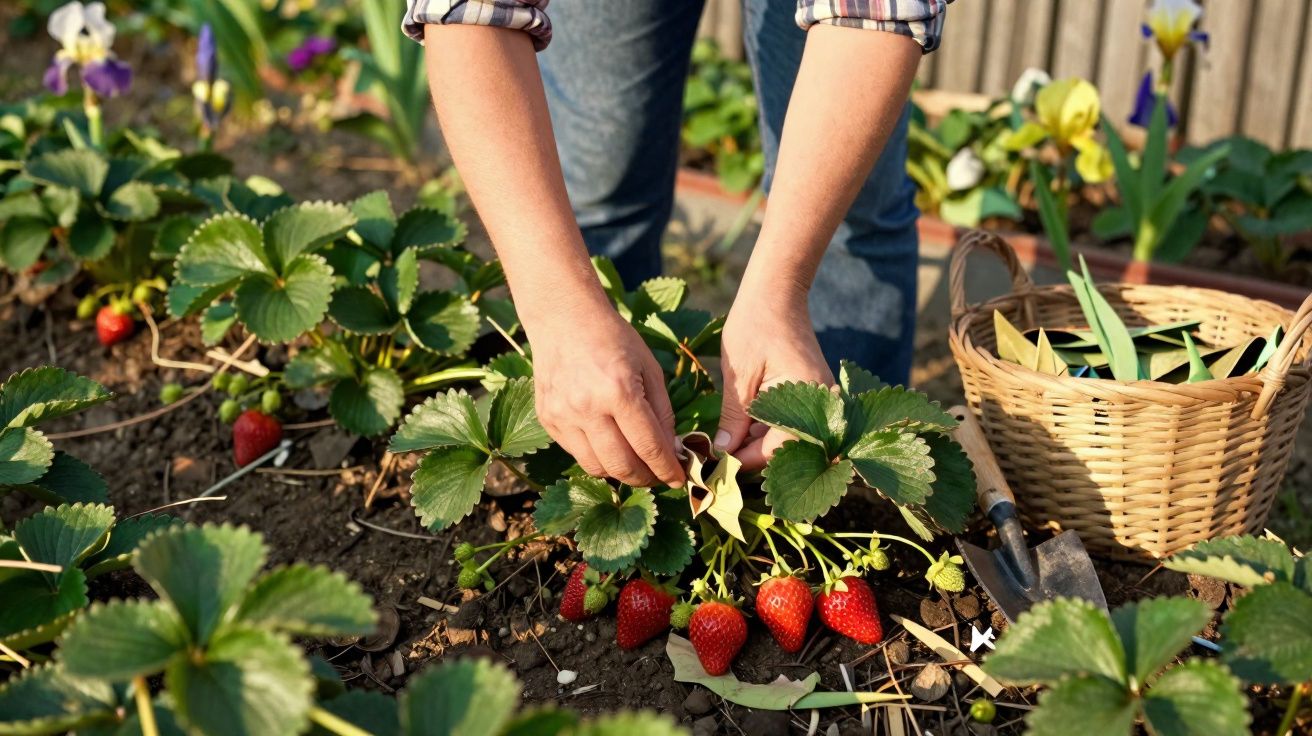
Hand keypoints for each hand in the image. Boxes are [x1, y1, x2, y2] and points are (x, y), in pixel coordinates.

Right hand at [530, 304, 685, 487]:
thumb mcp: (649, 369)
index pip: (648, 447)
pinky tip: (610, 446)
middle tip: (658, 476)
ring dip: (621, 473)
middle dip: (646, 479)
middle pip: (621, 466)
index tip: (678, 480)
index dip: (667, 470)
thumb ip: (662, 413)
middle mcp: (587, 408)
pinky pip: (577, 454)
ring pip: (596, 467)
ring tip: (636, 465)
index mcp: (619, 391)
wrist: (564, 320)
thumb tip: (672, 451)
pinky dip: (598, 458)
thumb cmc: (614, 340)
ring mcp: (563, 416)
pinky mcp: (548, 420)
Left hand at [716, 287, 832, 469]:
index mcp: (807, 403)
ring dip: (754, 442)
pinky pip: (787, 422)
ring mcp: (818, 401)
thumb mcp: (738, 377)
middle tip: (712, 456)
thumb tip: (721, 454)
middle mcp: (821, 408)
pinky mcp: (811, 395)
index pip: (772, 452)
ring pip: (783, 438)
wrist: (777, 293)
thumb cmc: (755, 326)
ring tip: (721, 441)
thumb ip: (732, 419)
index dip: (739, 462)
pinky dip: (764, 427)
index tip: (711, 467)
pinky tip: (739, 424)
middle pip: (781, 450)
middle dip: (746, 454)